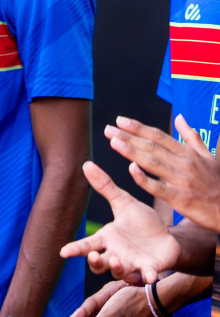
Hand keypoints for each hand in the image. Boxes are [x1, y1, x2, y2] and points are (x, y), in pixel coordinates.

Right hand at [60, 160, 179, 282]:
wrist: (168, 238)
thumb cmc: (142, 223)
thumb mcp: (124, 202)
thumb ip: (106, 187)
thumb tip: (87, 164)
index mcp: (107, 239)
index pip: (87, 245)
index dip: (75, 249)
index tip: (63, 252)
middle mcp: (116, 254)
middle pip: (99, 264)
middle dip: (95, 263)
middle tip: (94, 256)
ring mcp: (132, 264)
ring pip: (119, 273)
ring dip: (116, 269)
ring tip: (117, 260)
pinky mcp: (149, 269)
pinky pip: (146, 277)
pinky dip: (147, 277)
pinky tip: (150, 276)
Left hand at [107, 115, 219, 231]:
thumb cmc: (217, 182)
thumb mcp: (208, 156)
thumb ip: (191, 137)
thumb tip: (180, 118)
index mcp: (188, 153)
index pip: (159, 136)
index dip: (139, 128)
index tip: (120, 120)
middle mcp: (184, 163)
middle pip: (152, 146)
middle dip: (128, 136)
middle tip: (108, 129)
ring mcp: (182, 180)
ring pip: (152, 162)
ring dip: (131, 151)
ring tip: (113, 142)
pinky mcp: (180, 198)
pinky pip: (158, 187)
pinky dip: (144, 178)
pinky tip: (131, 169)